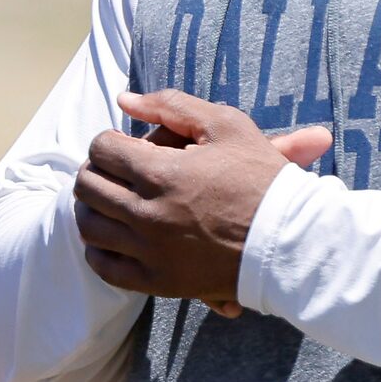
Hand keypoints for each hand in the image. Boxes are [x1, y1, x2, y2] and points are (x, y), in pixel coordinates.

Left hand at [74, 91, 332, 315]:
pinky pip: (105, 267)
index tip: (124, 146)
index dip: (109, 141)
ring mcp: (150, 252)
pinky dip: (101, 249)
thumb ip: (171, 105)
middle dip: (97, 171)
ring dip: (94, 208)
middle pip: (87, 186)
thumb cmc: (262, 178)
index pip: (101, 149)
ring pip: (90, 226)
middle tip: (114, 170)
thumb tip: (124, 99)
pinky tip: (116, 236)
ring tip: (112, 200)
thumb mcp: (225, 124)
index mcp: (161, 173)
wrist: (293, 240)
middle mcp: (148, 214)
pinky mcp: (158, 282)